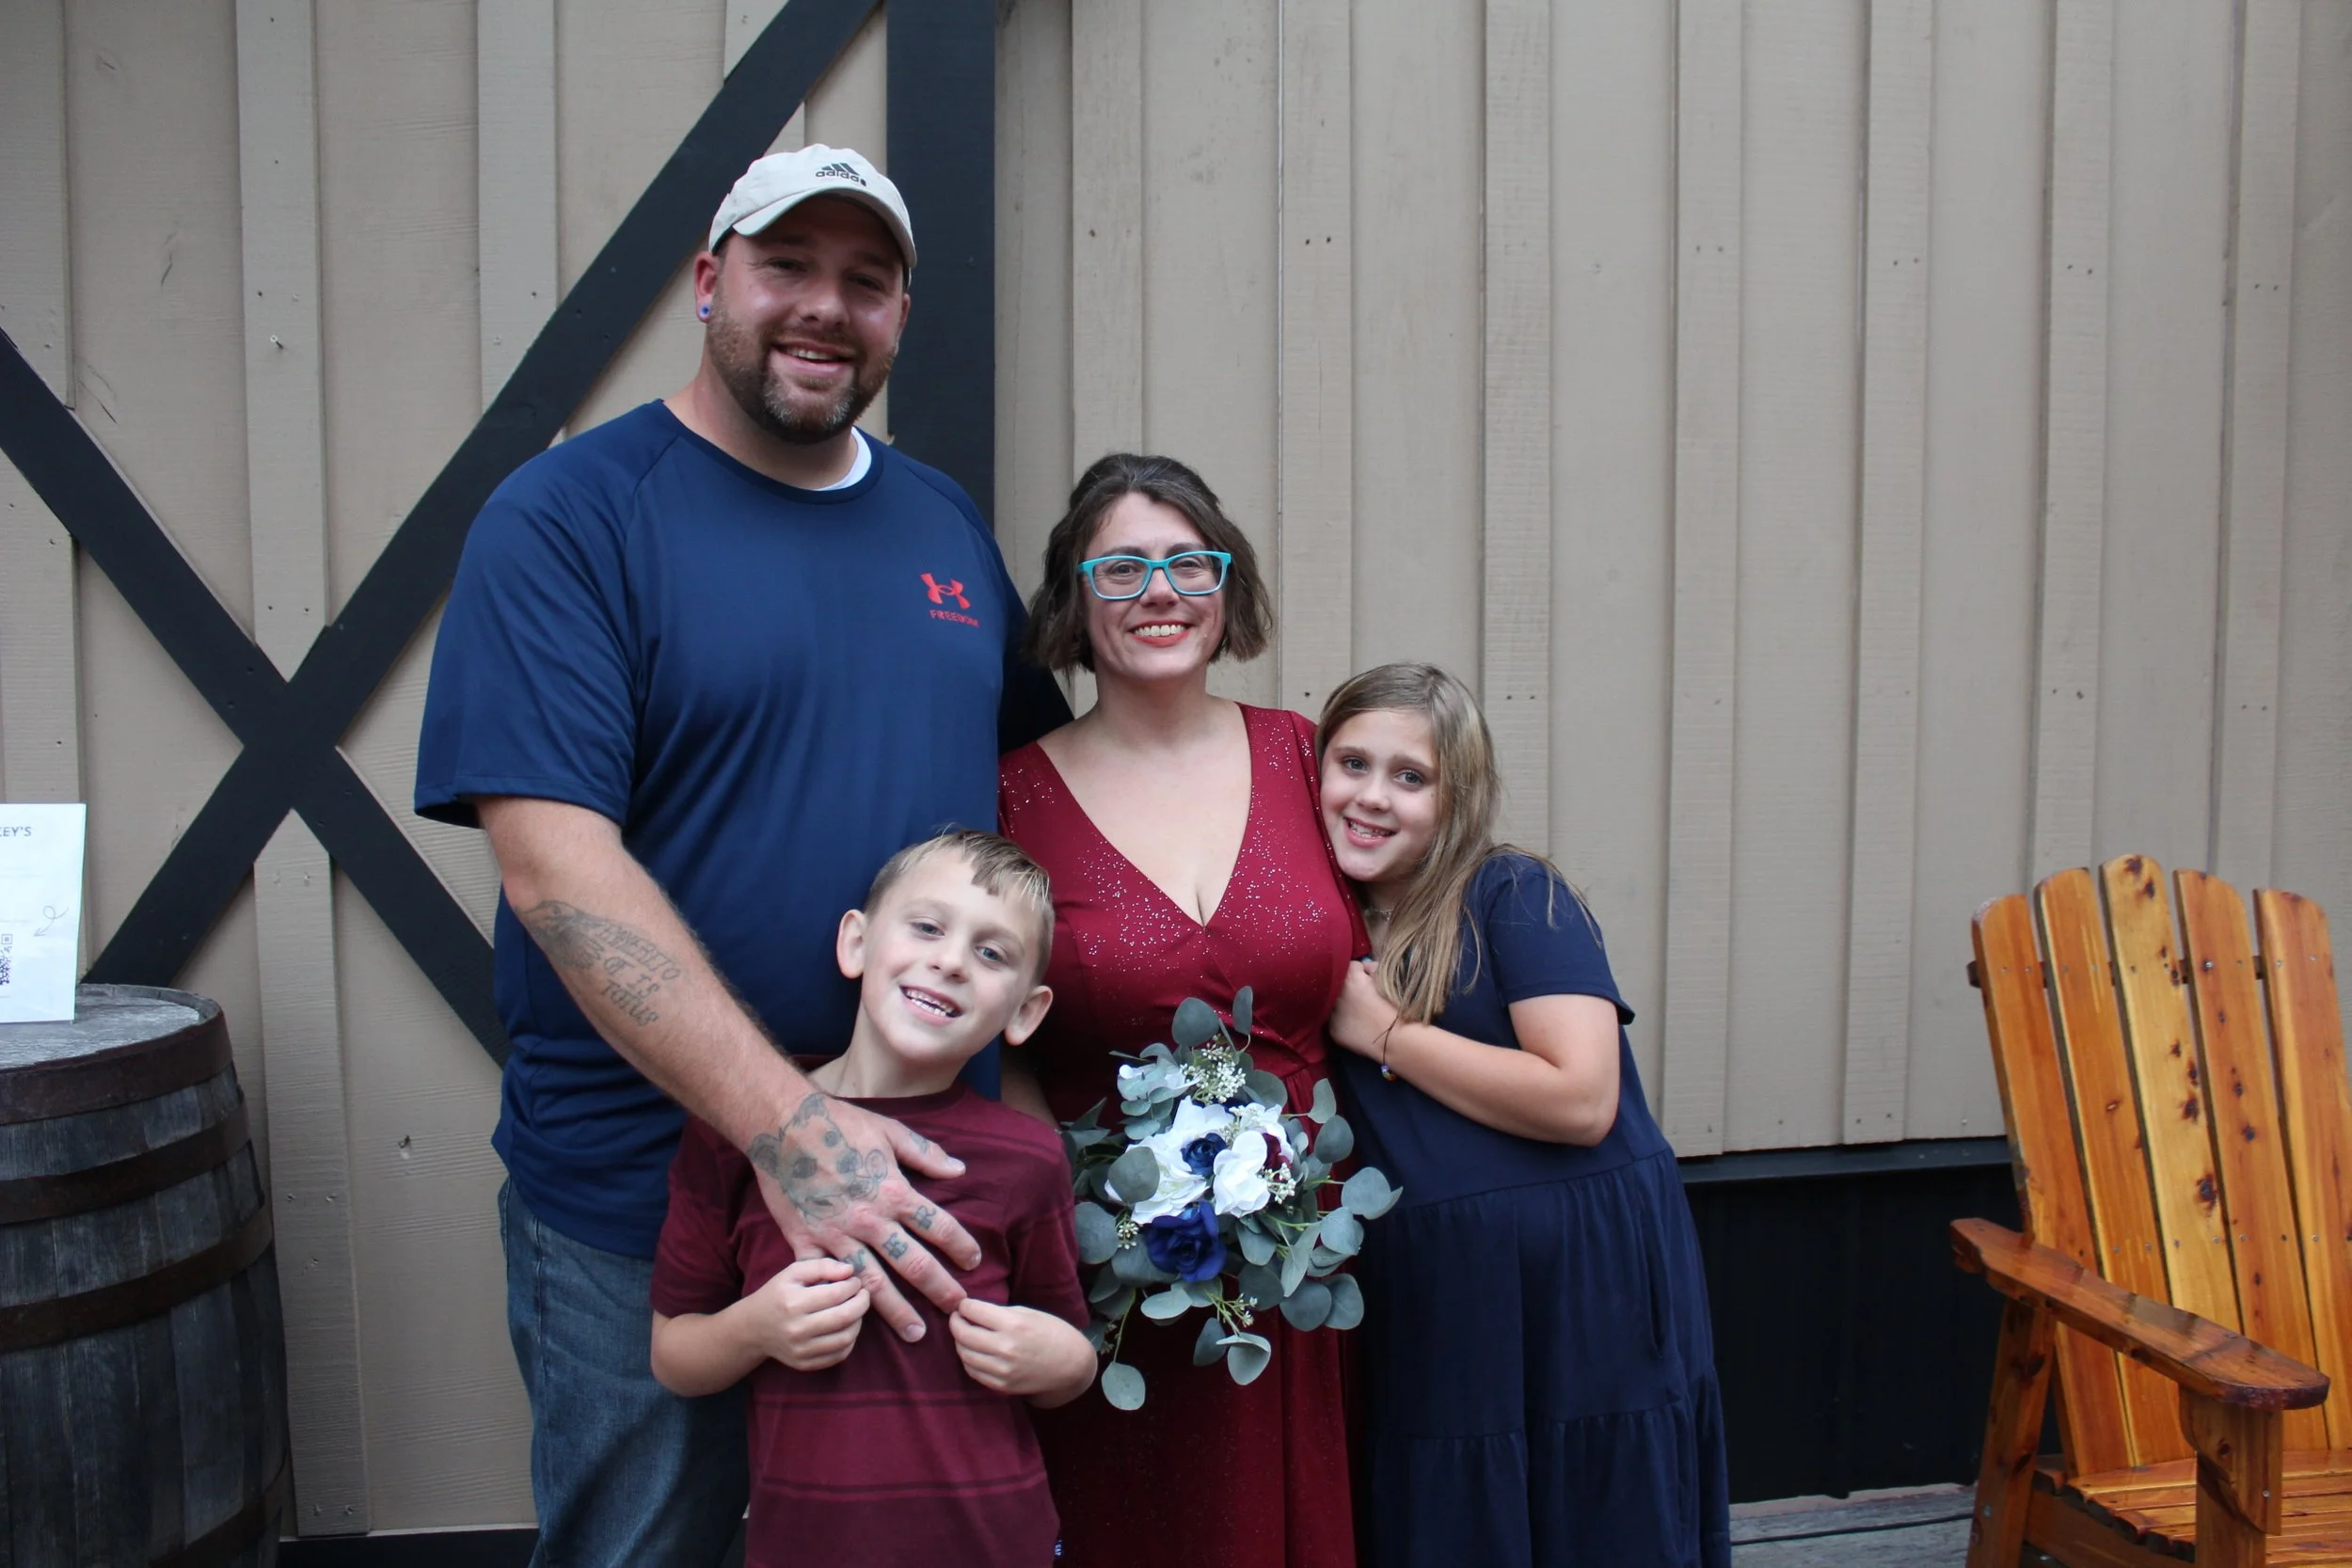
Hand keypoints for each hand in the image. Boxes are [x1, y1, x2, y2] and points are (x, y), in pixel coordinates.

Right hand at [745, 1258, 870, 1370]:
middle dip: (862, 1303)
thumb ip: (822, 1266)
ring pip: (845, 1338)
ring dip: (858, 1322)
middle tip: (863, 1294)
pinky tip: (846, 1327)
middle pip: (845, 1317)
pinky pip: (839, 1355)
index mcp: (793, 1303)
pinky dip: (849, 1340)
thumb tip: (849, 1271)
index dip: (853, 1286)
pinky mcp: (804, 1364)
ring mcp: (801, 1350)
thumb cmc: (777, 1294)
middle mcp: (796, 1330)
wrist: (753, 1328)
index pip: (836, 1294)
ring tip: (855, 1310)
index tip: (855, 1281)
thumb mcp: (793, 1272)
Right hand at [746, 1092, 982, 1342]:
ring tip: (916, 1334)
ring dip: (896, 1311)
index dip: (961, 1246)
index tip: (974, 1262)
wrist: (782, 1125)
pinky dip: (838, 1298)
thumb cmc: (839, 1123)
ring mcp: (836, 1234)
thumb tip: (959, 1170)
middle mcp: (870, 1219)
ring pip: (872, 1282)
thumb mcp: (889, 1130)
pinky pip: (824, 1278)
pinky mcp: (805, 1240)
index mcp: (894, 1191)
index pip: (939, 1226)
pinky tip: (851, 1320)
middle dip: (939, 1289)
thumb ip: (925, 1153)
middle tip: (959, 1310)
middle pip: (913, 1263)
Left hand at [949, 1298, 1094, 1401]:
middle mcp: (1005, 1348)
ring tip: (964, 1334)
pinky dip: (968, 1360)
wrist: (1071, 1365)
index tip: (964, 1305)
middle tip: (957, 1317)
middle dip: (955, 1322)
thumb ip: (1000, 1312)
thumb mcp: (1029, 1313)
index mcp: (1013, 1324)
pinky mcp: (1002, 1385)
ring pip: (964, 1354)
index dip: (964, 1306)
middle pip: (963, 1334)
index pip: (973, 1311)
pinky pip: (973, 1372)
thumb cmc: (1052, 1332)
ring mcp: (1002, 1370)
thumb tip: (973, 1311)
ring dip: (959, 1342)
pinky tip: (974, 1351)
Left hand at [1329, 958, 1399, 1057]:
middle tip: (1364, 996)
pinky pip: (1336, 1020)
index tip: (1371, 979)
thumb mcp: (1387, 980)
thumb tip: (1368, 968)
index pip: (1352, 966)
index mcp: (1350, 978)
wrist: (1394, 1039)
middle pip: (1340, 984)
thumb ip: (1374, 969)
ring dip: (1344, 1003)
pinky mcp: (1333, 1030)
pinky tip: (1357, 1025)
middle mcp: (1336, 993)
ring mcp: (1332, 1013)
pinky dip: (1344, 1020)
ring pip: (1335, 1002)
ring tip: (1359, 1011)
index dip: (1363, 971)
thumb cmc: (1394, 1008)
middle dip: (1350, 987)